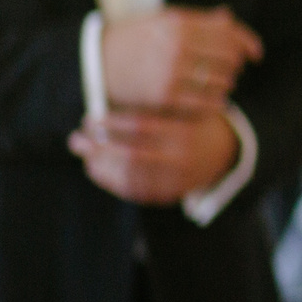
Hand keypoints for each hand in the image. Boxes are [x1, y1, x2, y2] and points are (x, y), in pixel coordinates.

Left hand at [70, 111, 239, 204]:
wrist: (223, 153)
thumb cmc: (192, 122)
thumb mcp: (179, 107)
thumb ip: (148, 106)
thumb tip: (99, 108)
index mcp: (185, 131)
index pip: (140, 126)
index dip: (111, 123)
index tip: (91, 118)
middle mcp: (182, 158)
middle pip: (130, 155)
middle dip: (98, 147)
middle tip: (77, 138)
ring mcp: (176, 180)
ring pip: (128, 176)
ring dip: (98, 165)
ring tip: (84, 152)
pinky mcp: (168, 194)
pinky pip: (133, 191)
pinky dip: (109, 180)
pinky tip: (95, 168)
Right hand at [102, 7, 263, 112]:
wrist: (95, 62)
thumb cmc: (134, 39)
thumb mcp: (163, 20)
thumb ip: (199, 20)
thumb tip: (230, 18)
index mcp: (179, 22)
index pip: (229, 32)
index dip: (248, 43)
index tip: (255, 53)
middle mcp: (178, 45)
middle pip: (230, 57)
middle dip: (236, 64)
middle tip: (231, 70)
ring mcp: (171, 72)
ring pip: (222, 81)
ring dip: (227, 84)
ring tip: (220, 84)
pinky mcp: (165, 96)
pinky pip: (206, 102)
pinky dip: (216, 102)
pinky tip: (213, 100)